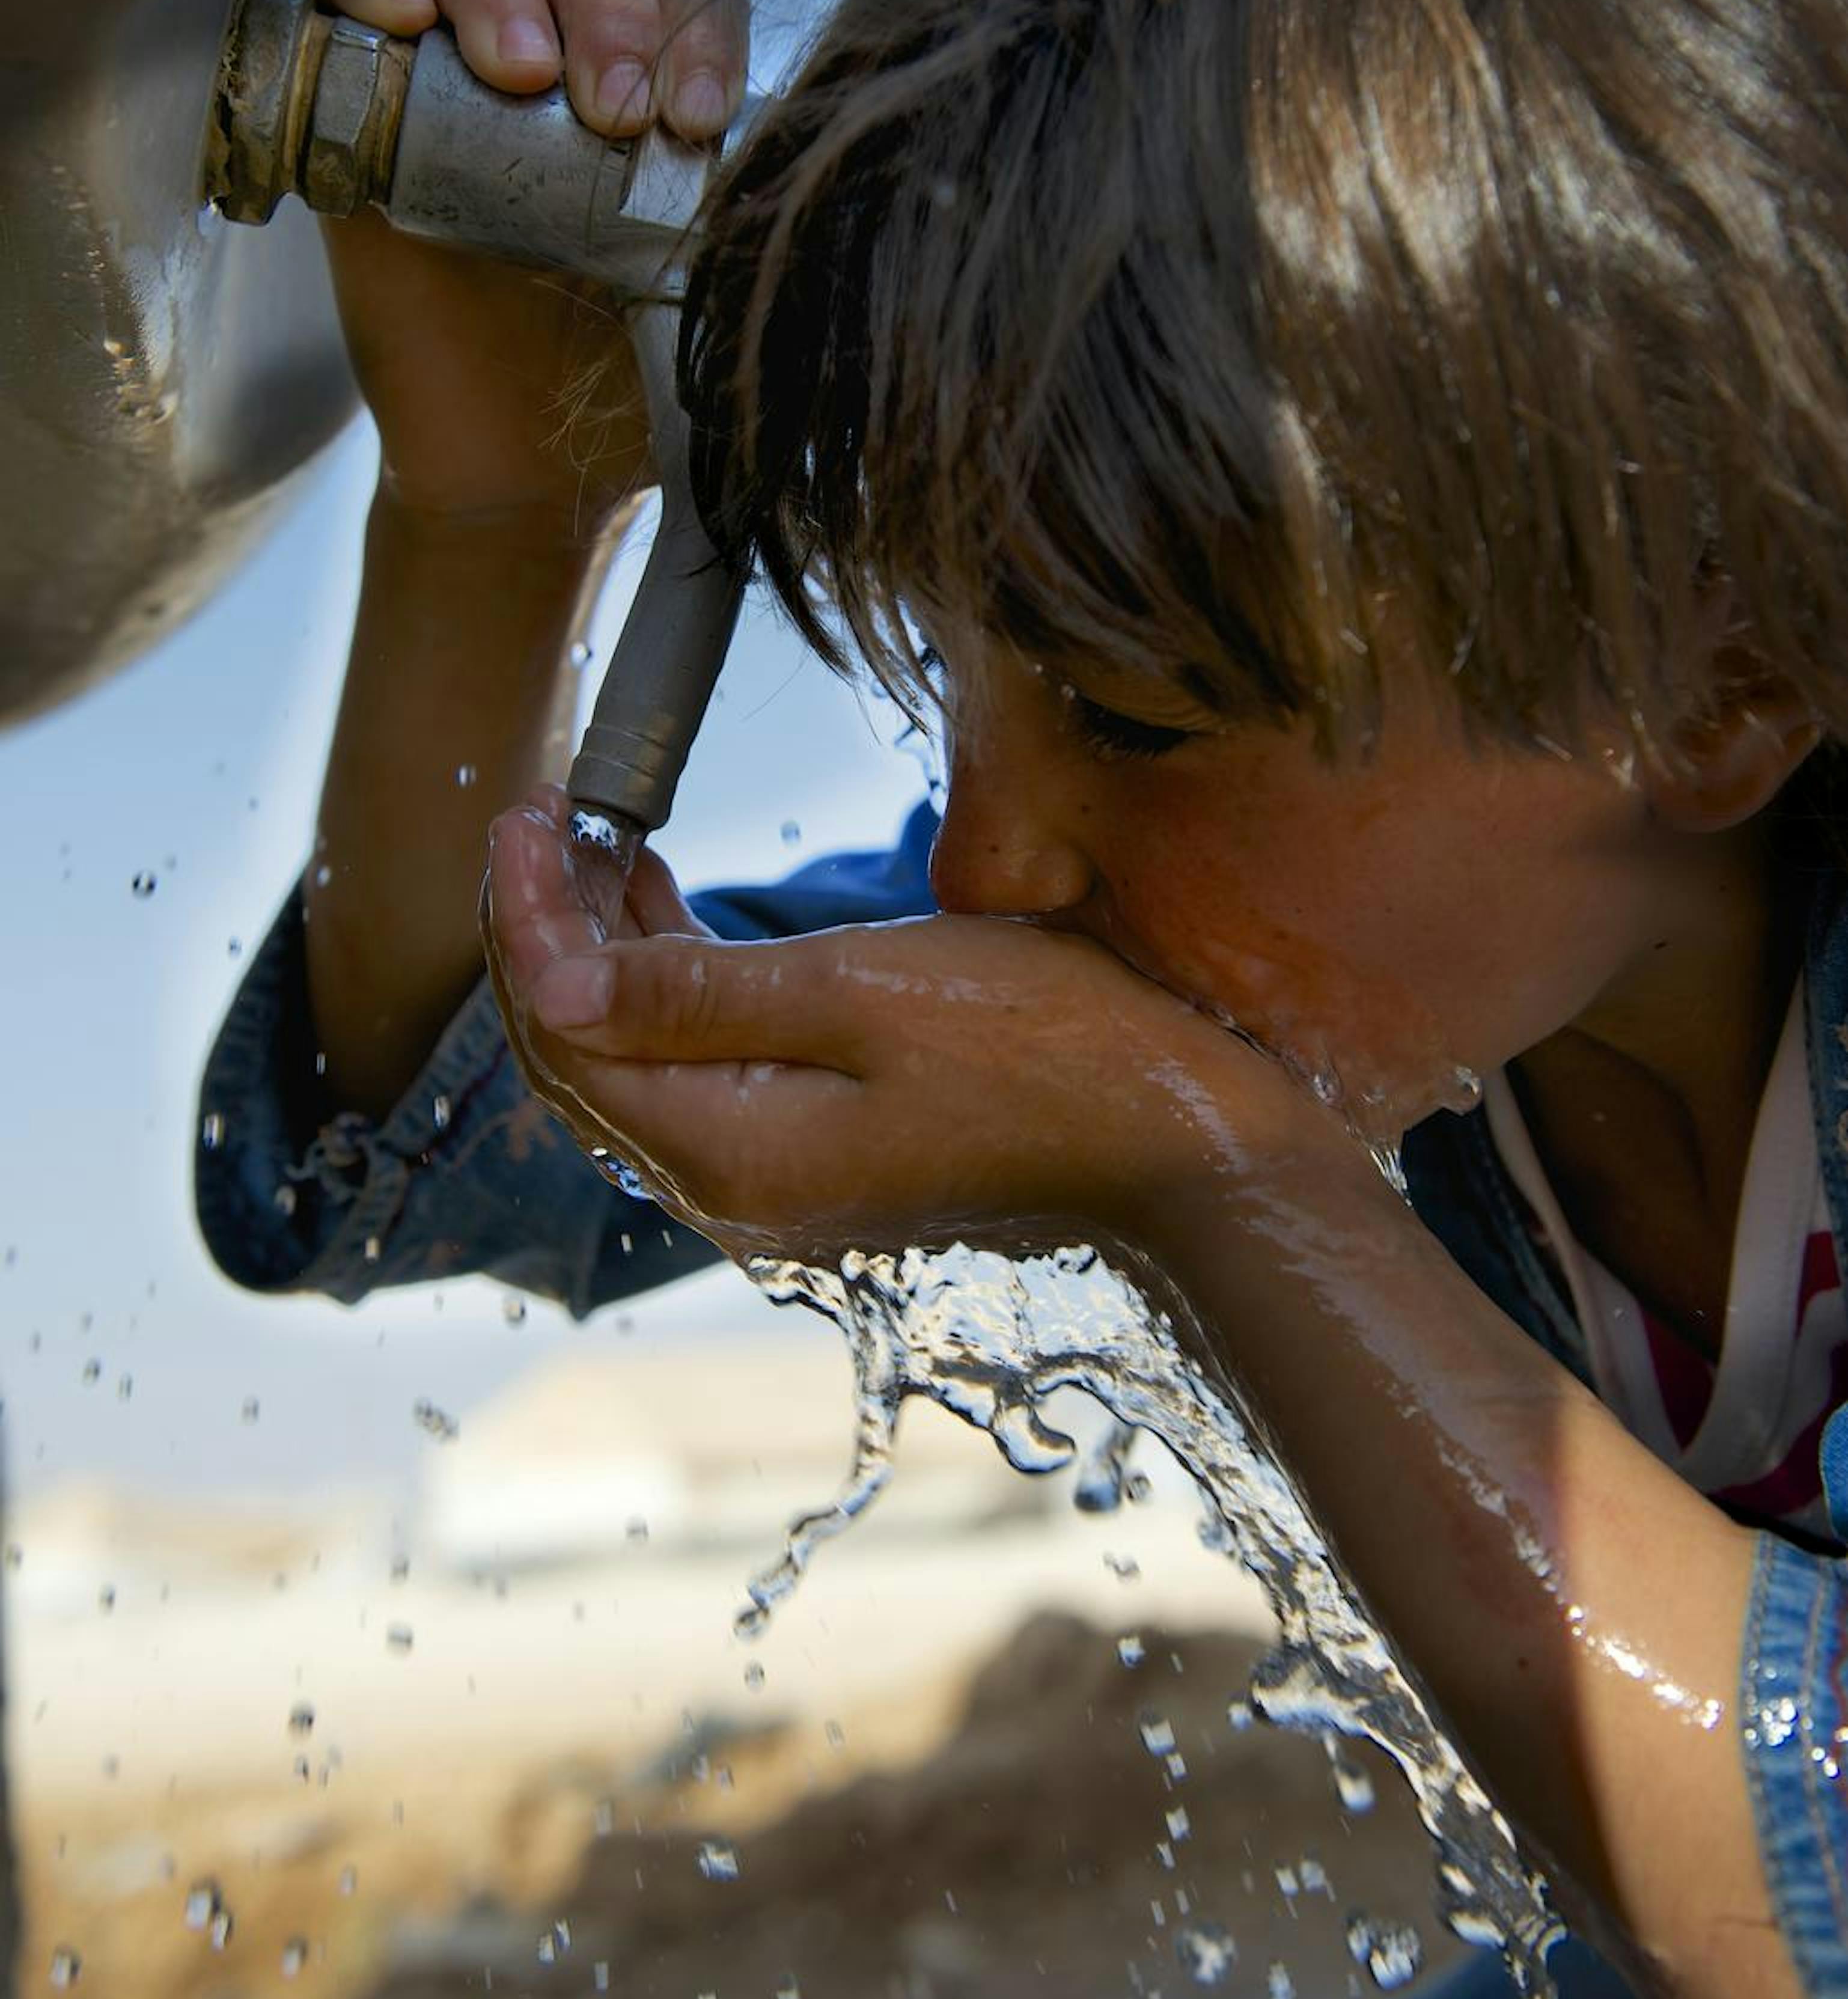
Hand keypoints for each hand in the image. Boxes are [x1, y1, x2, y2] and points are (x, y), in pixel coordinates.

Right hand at [318, 0, 748, 531]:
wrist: (517, 472)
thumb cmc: (621, 380)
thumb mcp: (709, 301)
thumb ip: (756, 234)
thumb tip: (832, 192)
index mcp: (656, 87)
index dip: (702, 31)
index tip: (698, 121)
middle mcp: (559, 58)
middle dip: (610, 13)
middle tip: (611, 113)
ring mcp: (452, 70)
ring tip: (516, 76)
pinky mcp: (364, 105)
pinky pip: (348, 0)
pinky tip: (400, 16)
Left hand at [482, 790, 1366, 1265]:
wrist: (1186, 1148)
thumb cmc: (1049, 1050)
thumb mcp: (864, 991)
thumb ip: (696, 992)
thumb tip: (547, 987)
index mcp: (730, 1151)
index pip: (564, 1036)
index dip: (526, 920)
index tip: (525, 811)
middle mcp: (734, 1188)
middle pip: (583, 1062)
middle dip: (548, 936)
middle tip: (544, 819)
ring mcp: (782, 1182)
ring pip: (639, 1066)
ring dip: (604, 959)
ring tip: (593, 846)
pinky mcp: (827, 1159)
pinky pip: (703, 1075)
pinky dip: (671, 992)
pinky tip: (673, 913)